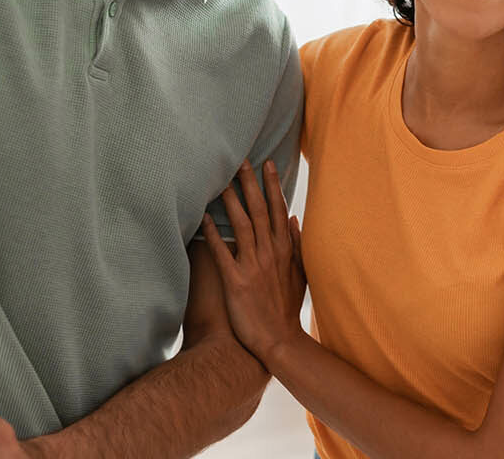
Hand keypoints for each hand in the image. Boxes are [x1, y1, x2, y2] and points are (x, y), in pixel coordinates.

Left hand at [199, 160, 305, 367]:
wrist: (278, 342)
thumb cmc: (285, 309)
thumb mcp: (300, 275)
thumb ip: (296, 246)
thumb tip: (294, 220)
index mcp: (284, 250)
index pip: (278, 210)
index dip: (272, 186)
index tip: (267, 164)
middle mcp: (269, 254)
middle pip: (259, 212)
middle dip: (250, 185)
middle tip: (240, 161)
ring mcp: (253, 266)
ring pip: (241, 226)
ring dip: (231, 202)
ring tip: (220, 181)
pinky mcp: (236, 282)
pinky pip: (222, 253)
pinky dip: (213, 234)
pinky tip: (203, 218)